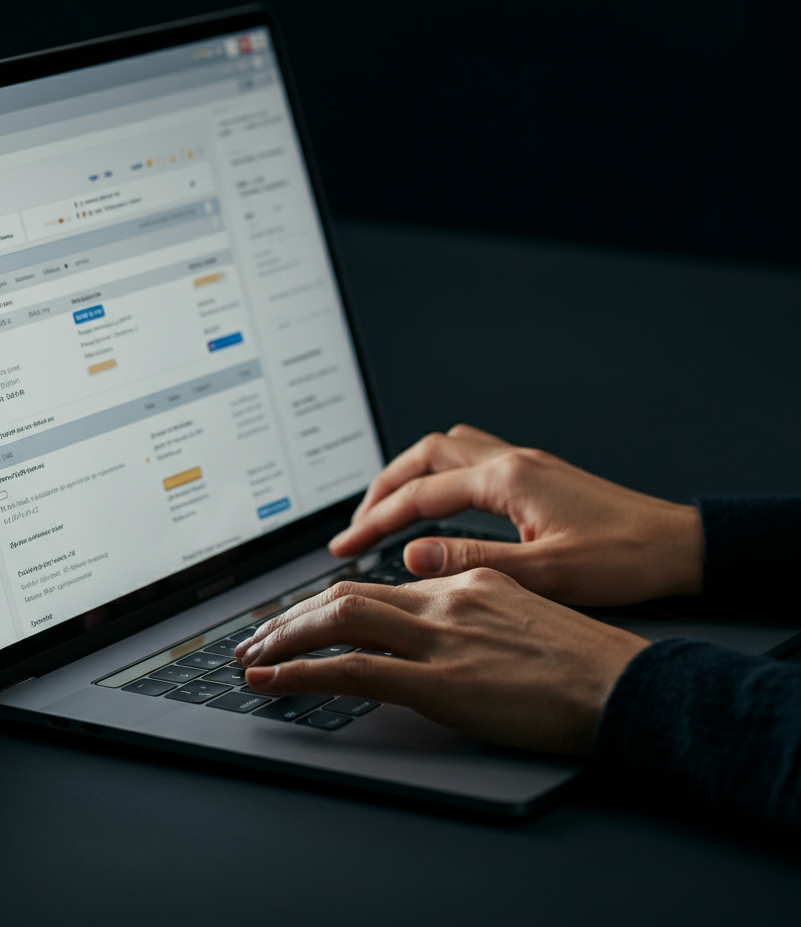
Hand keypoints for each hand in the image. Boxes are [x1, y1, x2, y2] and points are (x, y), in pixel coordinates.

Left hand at [234, 571, 649, 755]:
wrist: (625, 685)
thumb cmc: (584, 661)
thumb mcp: (523, 614)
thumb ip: (470, 609)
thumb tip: (430, 623)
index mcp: (465, 580)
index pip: (379, 587)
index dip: (329, 604)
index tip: (301, 621)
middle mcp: (445, 598)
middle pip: (346, 594)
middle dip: (290, 617)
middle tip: (256, 636)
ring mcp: (439, 637)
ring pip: (339, 619)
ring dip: (283, 638)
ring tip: (251, 656)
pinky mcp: (438, 682)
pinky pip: (353, 670)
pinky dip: (303, 673)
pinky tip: (274, 680)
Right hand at [329, 424, 702, 606]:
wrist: (678, 546)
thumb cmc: (624, 558)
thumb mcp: (544, 572)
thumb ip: (472, 560)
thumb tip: (412, 554)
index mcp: (507, 480)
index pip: (420, 494)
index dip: (375, 521)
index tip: (344, 545)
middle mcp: (512, 461)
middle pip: (425, 456)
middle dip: (383, 487)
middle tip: (357, 523)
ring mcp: (526, 464)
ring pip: (448, 450)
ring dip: (411, 474)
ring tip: (388, 506)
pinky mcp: (538, 475)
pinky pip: (472, 460)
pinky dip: (441, 476)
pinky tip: (443, 503)